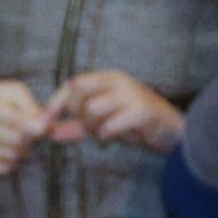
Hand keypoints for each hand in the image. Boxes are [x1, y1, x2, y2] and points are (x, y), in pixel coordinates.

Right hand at [0, 79, 50, 177]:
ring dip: (24, 149)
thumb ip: (32, 106)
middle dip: (31, 137)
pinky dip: (14, 160)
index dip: (36, 126)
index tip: (45, 126)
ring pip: (13, 156)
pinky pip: (6, 167)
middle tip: (33, 131)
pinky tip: (10, 148)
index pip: (15, 120)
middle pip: (17, 140)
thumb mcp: (14, 92)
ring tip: (20, 137)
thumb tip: (47, 126)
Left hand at [48, 68, 182, 151]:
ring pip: (92, 109)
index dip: (56, 102)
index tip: (45, 122)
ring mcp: (131, 94)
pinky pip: (110, 125)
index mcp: (108, 79)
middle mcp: (118, 81)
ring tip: (102, 134)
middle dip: (76, 116)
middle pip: (79, 93)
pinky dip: (105, 135)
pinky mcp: (142, 111)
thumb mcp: (102, 123)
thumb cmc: (135, 124)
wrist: (172, 131)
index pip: (74, 83)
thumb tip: (50, 133)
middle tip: (89, 128)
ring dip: (91, 127)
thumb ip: (77, 127)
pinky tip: (111, 138)